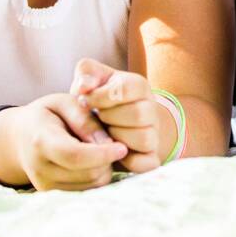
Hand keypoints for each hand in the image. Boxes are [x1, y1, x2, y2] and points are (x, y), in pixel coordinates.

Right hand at [10, 94, 127, 190]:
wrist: (20, 136)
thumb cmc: (48, 114)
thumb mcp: (65, 103)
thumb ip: (85, 120)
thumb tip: (107, 143)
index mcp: (41, 140)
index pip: (75, 155)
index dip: (102, 154)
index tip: (123, 147)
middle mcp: (40, 168)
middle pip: (88, 173)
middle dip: (107, 160)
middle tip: (111, 142)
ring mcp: (44, 185)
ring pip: (91, 185)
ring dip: (104, 168)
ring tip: (97, 149)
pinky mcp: (52, 194)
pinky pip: (87, 190)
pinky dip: (96, 176)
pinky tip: (92, 161)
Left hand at [71, 58, 161, 172]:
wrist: (121, 121)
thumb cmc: (103, 97)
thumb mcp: (95, 79)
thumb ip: (86, 74)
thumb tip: (82, 88)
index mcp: (139, 86)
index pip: (125, 89)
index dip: (100, 97)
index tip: (85, 101)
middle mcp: (151, 109)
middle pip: (139, 114)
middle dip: (110, 118)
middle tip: (97, 119)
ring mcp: (154, 134)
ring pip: (145, 138)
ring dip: (119, 139)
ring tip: (104, 135)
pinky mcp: (151, 157)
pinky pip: (145, 163)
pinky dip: (128, 161)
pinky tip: (112, 152)